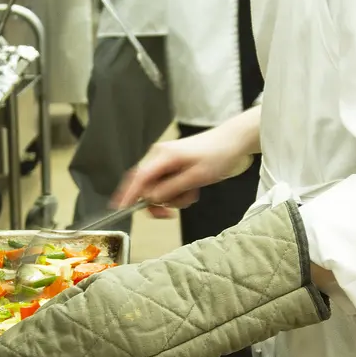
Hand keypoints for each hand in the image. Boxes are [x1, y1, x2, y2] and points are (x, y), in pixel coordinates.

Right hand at [114, 128, 248, 217]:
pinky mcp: (175, 167)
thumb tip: (151, 199)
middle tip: (170, 213)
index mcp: (162, 156)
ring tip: (192, 193)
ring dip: (174, 198)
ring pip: (158, 189)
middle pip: (145, 185)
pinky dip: (179, 193)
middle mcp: (160, 157)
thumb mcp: (196, 177)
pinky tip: (193, 188)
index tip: (120, 208)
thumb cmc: (218, 155)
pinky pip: (168, 186)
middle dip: (157, 201)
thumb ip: (171, 189)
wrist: (235, 142)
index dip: (128, 194)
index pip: (138, 178)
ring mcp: (167, 162)